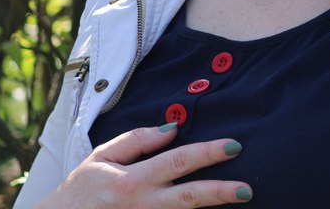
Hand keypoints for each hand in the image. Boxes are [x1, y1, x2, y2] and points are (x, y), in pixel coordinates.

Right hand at [36, 124, 251, 207]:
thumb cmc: (81, 189)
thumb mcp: (102, 156)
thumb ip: (137, 140)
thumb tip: (173, 129)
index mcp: (130, 181)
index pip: (177, 162)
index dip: (207, 153)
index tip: (233, 146)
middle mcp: (141, 206)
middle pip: (188, 198)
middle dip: (220, 193)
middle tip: (248, 189)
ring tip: (237, 201)